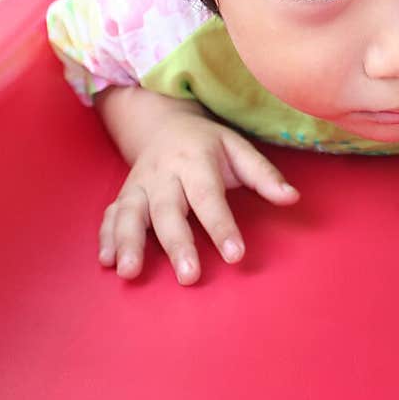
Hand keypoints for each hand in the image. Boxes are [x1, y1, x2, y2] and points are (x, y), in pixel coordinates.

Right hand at [98, 112, 299, 284]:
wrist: (163, 123)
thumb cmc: (207, 144)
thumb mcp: (238, 149)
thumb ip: (264, 175)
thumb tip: (292, 197)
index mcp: (196, 160)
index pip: (209, 197)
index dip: (222, 226)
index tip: (235, 255)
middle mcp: (164, 174)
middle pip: (168, 210)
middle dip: (177, 244)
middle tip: (189, 276)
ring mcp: (139, 185)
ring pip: (129, 213)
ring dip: (128, 241)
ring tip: (129, 271)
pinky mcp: (123, 195)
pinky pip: (110, 215)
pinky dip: (106, 237)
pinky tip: (107, 261)